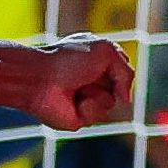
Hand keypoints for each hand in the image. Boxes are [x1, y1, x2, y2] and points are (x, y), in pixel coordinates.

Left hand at [17, 34, 133, 130]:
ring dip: (98, 94)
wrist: (39, 77)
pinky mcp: (80, 116)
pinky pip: (100, 115)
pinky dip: (89, 107)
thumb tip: (126, 100)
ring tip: (78, 87)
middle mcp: (89, 79)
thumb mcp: (106, 51)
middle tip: (87, 74)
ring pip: (111, 103)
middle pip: (119, 88)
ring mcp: (85, 98)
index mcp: (93, 60)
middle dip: (109, 81)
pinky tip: (74, 101)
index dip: (116, 66)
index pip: (121, 69)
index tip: (103, 58)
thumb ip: (127, 71)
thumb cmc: (67, 60)